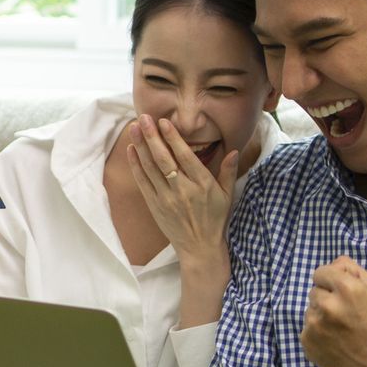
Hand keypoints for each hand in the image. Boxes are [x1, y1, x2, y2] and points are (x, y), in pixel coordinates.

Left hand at [126, 115, 237, 264]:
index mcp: (203, 184)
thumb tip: (234, 150)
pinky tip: (132, 150)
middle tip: (143, 117)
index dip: (173, 138)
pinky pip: (143, 182)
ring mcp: (166, 198)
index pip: (186, 156)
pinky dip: (136, 165)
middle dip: (152, 136)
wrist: (200, 248)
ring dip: (141, 146)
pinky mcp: (155, 206)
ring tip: (134, 128)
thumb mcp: (228, 195)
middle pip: (164, 159)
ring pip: (151, 168)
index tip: (164, 122)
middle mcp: (183, 190)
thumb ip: (229, 171)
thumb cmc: (215, 220)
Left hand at [301, 256, 366, 366]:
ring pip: (309, 311)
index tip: (340, 292)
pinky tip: (334, 341)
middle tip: (344, 314)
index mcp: (346, 288)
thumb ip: (352, 269)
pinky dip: (317, 334)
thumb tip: (333, 263)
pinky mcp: (308, 343)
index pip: (320, 272)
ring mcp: (314, 326)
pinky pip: (306, 329)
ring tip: (340, 329)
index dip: (331, 281)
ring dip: (320, 316)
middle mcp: (327, 305)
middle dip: (327, 299)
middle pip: (314, 292)